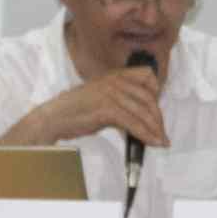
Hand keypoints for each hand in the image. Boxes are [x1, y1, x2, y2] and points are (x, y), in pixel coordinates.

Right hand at [52, 62, 170, 150]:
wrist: (54, 117)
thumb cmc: (76, 110)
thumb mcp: (101, 96)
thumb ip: (120, 100)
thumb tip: (139, 115)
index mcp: (114, 75)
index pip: (147, 75)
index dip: (156, 91)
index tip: (156, 108)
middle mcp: (115, 81)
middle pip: (149, 97)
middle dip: (158, 117)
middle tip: (162, 132)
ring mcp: (110, 94)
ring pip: (143, 112)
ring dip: (155, 129)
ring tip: (160, 141)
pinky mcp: (107, 109)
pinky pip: (133, 123)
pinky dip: (145, 134)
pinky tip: (151, 142)